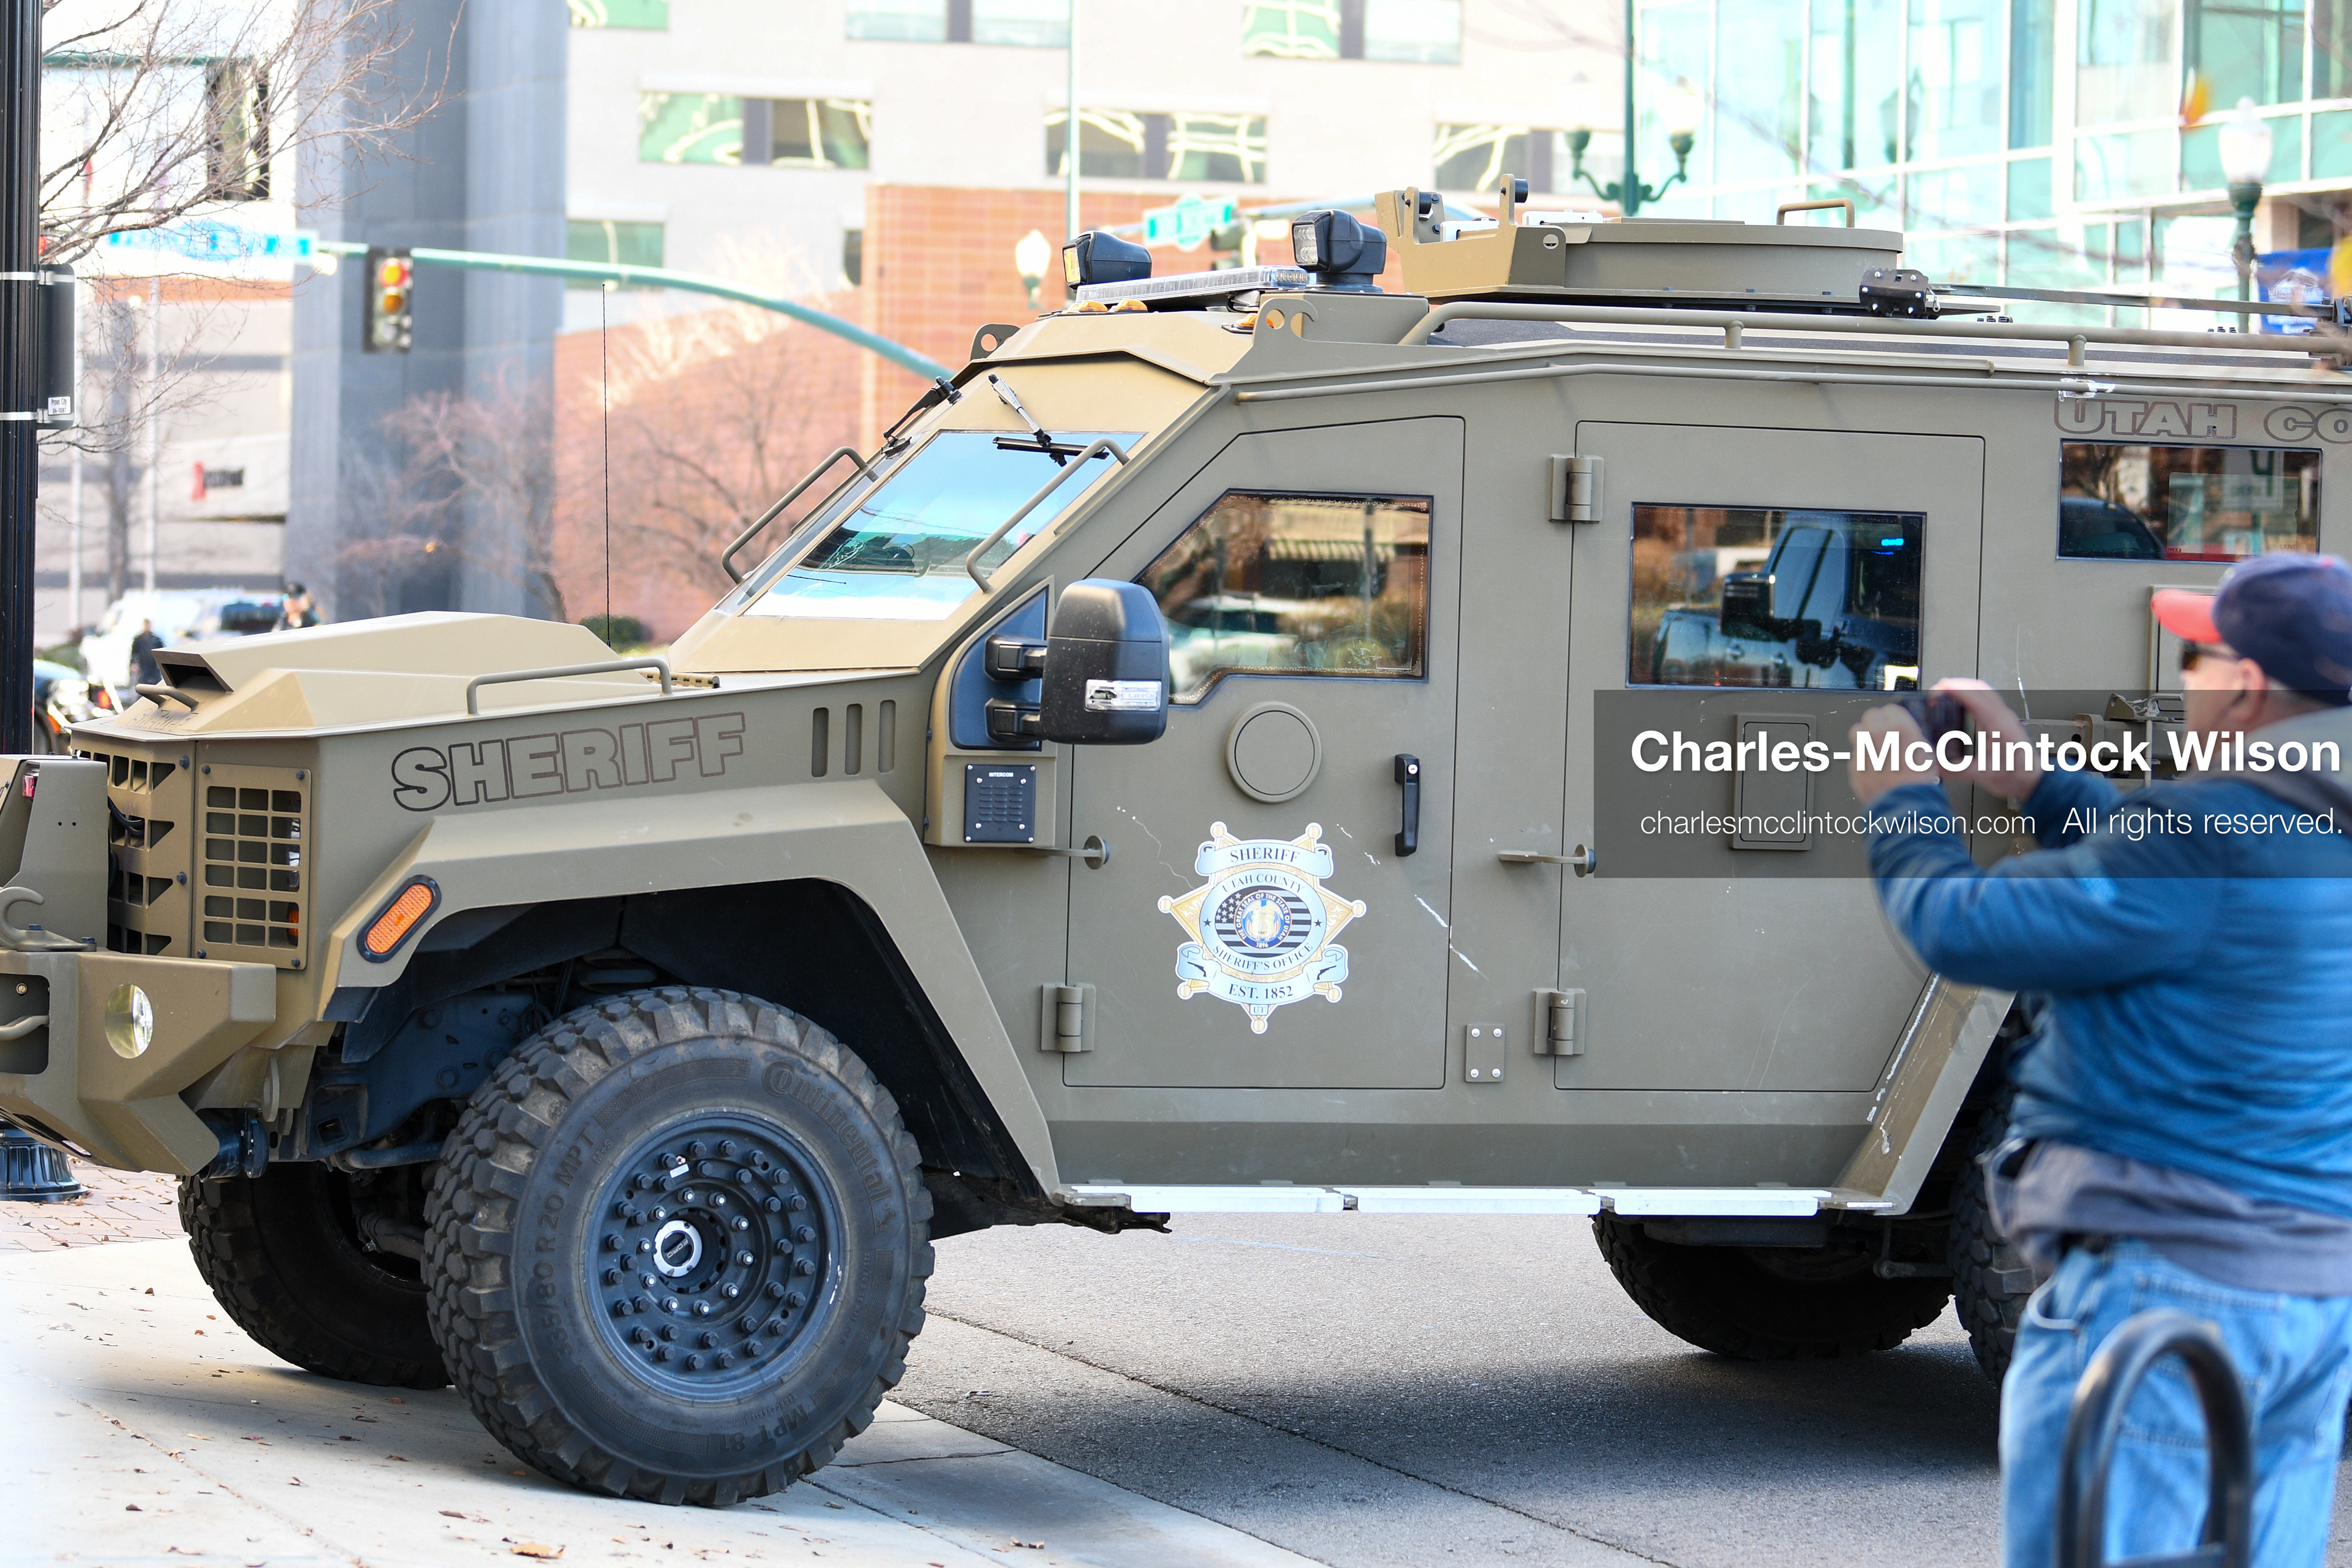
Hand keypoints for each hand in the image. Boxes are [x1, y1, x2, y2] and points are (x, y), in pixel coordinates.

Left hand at [1848, 706, 1933, 805]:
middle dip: (1877, 723)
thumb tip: (1907, 732)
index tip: (1894, 721)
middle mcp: (1879, 736)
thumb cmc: (1919, 783)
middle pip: (1870, 716)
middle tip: (1883, 732)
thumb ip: (1913, 736)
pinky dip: (1862, 758)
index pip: (1890, 709)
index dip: (1893, 716)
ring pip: (1857, 731)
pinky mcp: (1855, 765)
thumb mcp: (1927, 753)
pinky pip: (1855, 754)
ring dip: (1865, 736)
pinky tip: (1873, 766)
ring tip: (1874, 746)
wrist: (1906, 807)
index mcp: (1900, 729)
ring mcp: (1864, 750)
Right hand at [1932, 677, 2042, 801]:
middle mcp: (2004, 718)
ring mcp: (2004, 716)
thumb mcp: (1985, 776)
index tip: (1940, 689)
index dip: (1957, 691)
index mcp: (2000, 728)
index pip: (1977, 700)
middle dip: (1956, 684)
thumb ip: (1958, 770)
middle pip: (1980, 688)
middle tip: (1936, 690)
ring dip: (1963, 686)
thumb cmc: (2016, 776)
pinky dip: (1970, 692)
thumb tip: (1936, 764)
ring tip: (1944, 691)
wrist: (2032, 779)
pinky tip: (1960, 699)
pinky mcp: (2002, 718)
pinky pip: (1985, 696)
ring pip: (1983, 689)